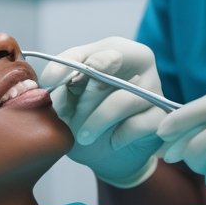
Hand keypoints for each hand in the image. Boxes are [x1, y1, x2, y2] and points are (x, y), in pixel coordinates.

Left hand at [39, 37, 164, 187]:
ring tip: (83, 136)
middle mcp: (139, 62)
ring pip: (124, 97)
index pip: (88, 50)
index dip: (66, 65)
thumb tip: (43, 82)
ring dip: (97, 120)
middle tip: (70, 115)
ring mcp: (154, 88)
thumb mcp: (68, 98)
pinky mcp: (162, 116)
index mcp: (115, 49)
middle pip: (112, 60)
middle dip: (86, 92)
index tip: (49, 82)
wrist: (108, 155)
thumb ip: (60, 84)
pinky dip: (120, 135)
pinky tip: (113, 141)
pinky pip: (139, 123)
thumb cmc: (86, 117)